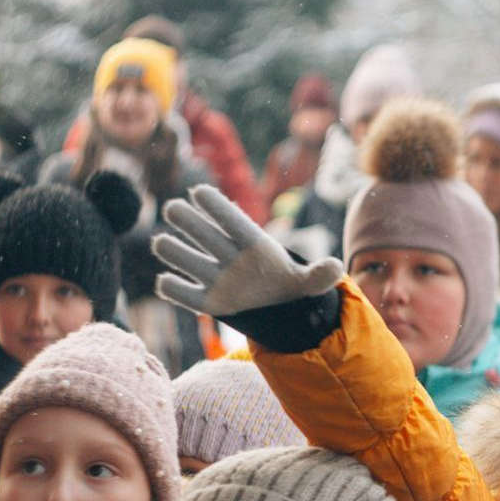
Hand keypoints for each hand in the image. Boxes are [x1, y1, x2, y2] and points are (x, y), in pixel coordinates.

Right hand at [151, 184, 342, 315]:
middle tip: (174, 208)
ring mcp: (215, 277)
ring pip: (189, 259)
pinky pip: (185, 295)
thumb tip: (336, 267)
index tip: (200, 192)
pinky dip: (174, 290)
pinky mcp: (208, 301)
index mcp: (254, 246)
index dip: (218, 208)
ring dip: (174, 252)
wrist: (275, 307)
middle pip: (206, 235)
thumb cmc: (287, 284)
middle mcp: (229, 256)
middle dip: (189, 222)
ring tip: (163, 243)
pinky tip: (166, 283)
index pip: (234, 222)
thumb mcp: (308, 283)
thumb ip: (319, 276)